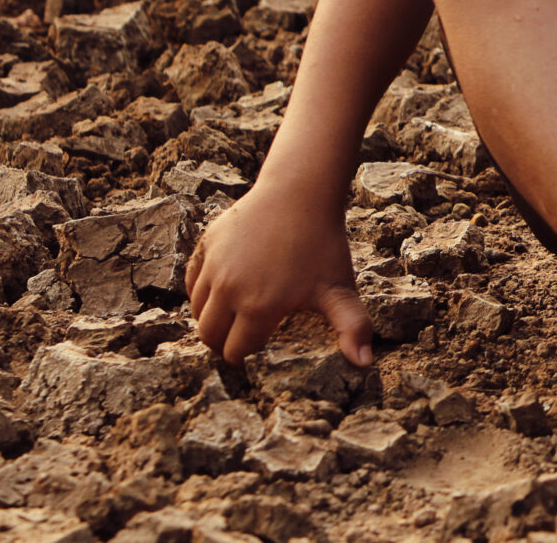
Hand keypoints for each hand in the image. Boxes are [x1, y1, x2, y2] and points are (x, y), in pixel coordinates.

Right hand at [183, 176, 375, 366]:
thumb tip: (365, 363)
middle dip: (222, 343)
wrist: (301, 192)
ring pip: (197, 309)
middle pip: (209, 336)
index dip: (244, 357)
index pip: (235, 352)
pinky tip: (220, 290)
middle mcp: (228, 290)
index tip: (255, 352)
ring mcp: (214, 266)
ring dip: (210, 318)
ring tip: (232, 317)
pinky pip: (191, 280)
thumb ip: (352, 327)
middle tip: (239, 339)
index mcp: (258, 308)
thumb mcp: (340, 288)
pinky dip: (200, 291)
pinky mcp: (206, 245)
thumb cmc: (322, 243)